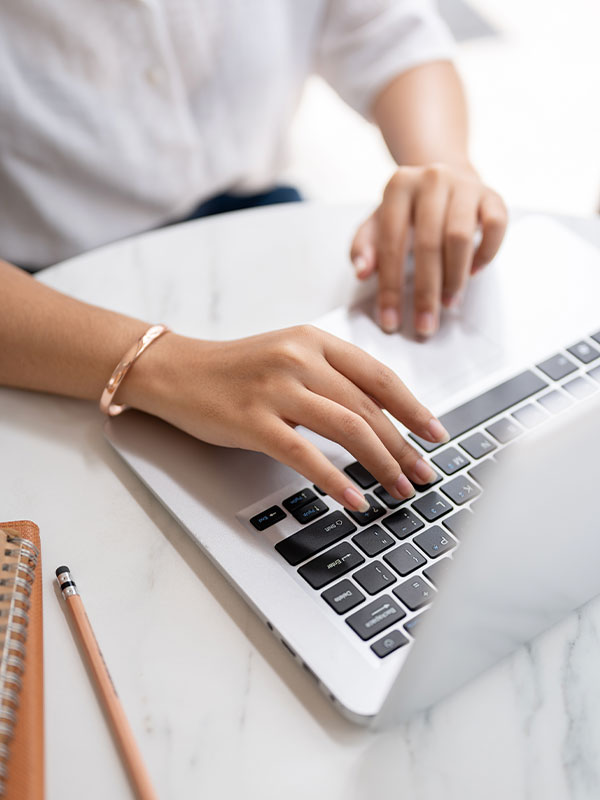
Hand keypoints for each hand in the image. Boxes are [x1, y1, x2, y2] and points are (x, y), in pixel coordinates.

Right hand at [126, 325, 448, 511]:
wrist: (177, 371)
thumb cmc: (236, 369)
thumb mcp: (289, 357)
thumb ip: (331, 378)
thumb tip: (380, 418)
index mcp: (315, 341)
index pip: (379, 377)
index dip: (414, 408)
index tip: (436, 434)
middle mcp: (300, 358)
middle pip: (369, 407)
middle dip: (403, 446)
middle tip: (422, 474)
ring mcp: (276, 388)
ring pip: (347, 428)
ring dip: (381, 464)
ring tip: (398, 489)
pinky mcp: (253, 420)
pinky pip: (305, 454)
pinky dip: (335, 479)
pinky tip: (354, 498)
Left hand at [350, 163, 507, 337]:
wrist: (446, 180)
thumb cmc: (408, 211)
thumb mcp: (378, 223)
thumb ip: (364, 246)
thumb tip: (362, 272)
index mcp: (398, 186)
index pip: (391, 243)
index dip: (390, 287)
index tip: (391, 321)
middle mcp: (432, 179)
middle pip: (428, 244)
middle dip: (425, 292)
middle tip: (425, 324)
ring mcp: (465, 185)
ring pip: (461, 237)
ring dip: (454, 278)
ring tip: (448, 303)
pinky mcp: (493, 196)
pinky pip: (495, 227)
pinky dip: (484, 254)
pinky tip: (473, 272)